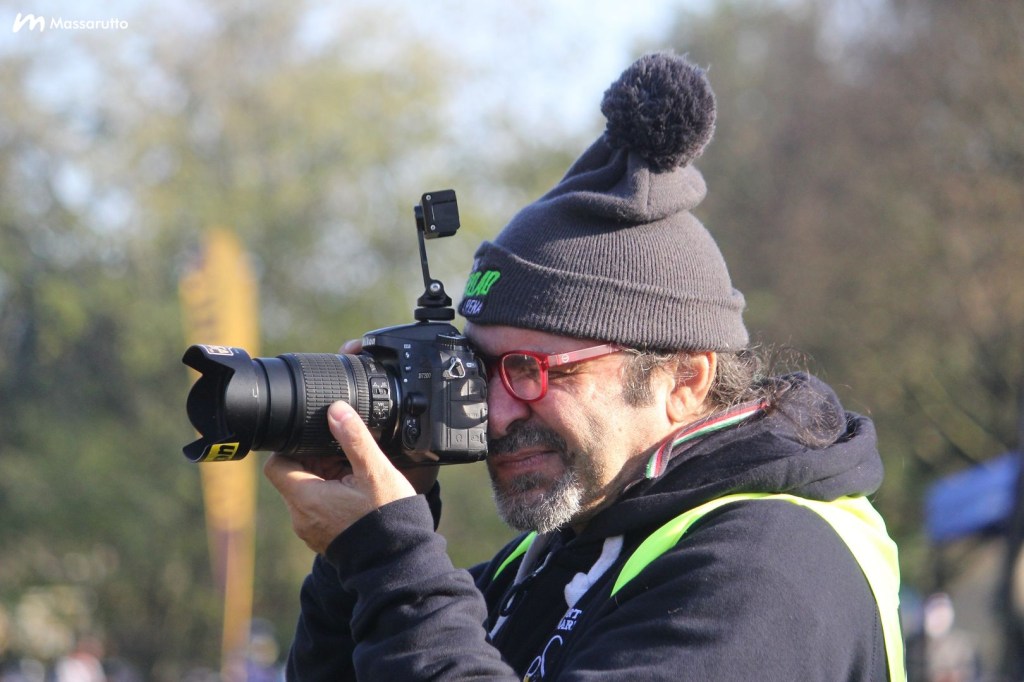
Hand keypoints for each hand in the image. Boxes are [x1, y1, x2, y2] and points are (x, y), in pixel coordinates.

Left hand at [264, 401, 417, 553]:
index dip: (290, 447)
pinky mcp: (323, 539)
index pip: (276, 465)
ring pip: (306, 494)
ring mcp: (311, 531)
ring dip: (324, 479)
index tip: (315, 441)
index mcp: (306, 498)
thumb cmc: (388, 517)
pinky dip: (330, 497)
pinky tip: (356, 495)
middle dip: (314, 461)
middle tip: (342, 456)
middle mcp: (301, 518)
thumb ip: (354, 438)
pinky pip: (317, 510)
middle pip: (292, 477)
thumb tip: (337, 410)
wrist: (398, 560)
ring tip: (353, 475)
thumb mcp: (374, 471)